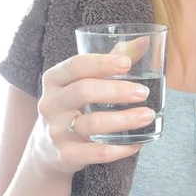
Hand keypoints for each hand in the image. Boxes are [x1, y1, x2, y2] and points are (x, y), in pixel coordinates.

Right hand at [33, 37, 153, 175]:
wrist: (48, 149)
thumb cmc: (73, 107)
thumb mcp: (82, 83)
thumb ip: (109, 63)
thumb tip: (145, 41)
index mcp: (54, 80)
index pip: (75, 66)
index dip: (101, 63)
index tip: (127, 63)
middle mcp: (51, 104)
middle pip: (84, 92)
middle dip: (117, 91)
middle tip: (143, 93)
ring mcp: (57, 131)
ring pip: (93, 124)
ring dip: (125, 120)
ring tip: (148, 115)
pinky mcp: (67, 155)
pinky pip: (97, 152)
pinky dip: (120, 149)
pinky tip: (138, 143)